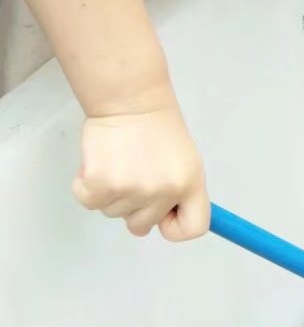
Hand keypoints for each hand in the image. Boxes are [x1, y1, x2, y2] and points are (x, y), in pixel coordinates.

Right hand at [74, 97, 209, 241]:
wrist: (130, 99)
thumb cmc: (157, 127)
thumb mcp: (184, 160)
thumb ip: (176, 192)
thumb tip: (154, 226)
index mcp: (190, 182)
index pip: (192, 228)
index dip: (174, 225)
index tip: (163, 214)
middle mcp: (164, 190)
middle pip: (143, 225)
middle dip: (136, 205)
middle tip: (136, 171)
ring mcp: (132, 190)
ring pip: (114, 213)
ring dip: (113, 193)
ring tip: (120, 160)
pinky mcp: (101, 185)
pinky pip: (90, 202)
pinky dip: (88, 186)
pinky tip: (99, 162)